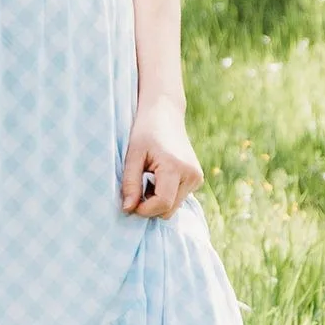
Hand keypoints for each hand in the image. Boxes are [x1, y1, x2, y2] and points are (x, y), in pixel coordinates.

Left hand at [120, 95, 203, 217]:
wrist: (165, 114)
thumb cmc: (145, 132)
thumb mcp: (133, 155)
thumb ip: (130, 183)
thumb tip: (128, 209)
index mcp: (175, 167)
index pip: (162, 204)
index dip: (144, 209)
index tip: (130, 202)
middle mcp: (191, 175)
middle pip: (168, 210)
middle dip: (150, 206)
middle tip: (137, 187)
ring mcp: (197, 177)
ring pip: (173, 207)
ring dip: (157, 200)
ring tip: (148, 178)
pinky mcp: (197, 179)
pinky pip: (178, 198)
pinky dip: (166, 194)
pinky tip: (158, 178)